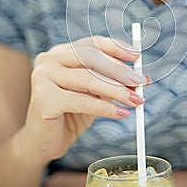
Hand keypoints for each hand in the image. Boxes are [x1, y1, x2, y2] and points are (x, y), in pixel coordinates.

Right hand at [23, 36, 148, 164]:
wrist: (44, 142)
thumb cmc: (71, 114)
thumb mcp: (95, 94)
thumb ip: (114, 82)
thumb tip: (144, 78)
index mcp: (61, 52)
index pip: (92, 43)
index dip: (116, 47)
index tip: (137, 55)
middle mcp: (49, 59)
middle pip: (91, 57)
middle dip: (119, 70)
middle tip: (140, 82)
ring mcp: (42, 77)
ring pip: (87, 78)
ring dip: (116, 89)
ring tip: (135, 100)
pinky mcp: (43, 99)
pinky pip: (81, 101)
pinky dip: (104, 108)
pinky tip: (121, 113)